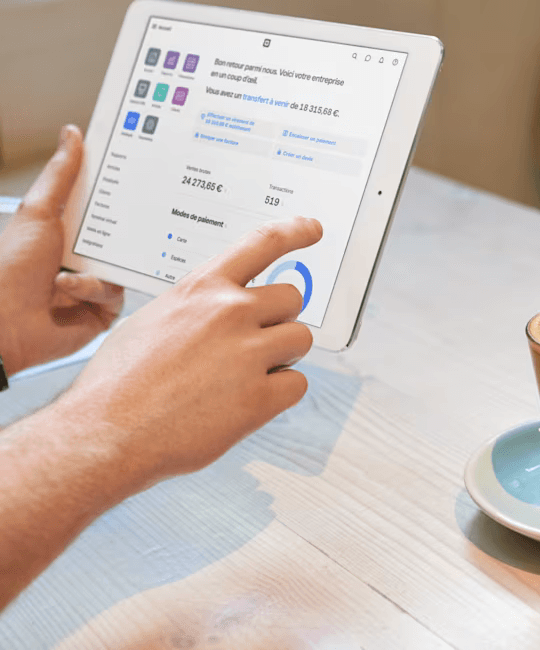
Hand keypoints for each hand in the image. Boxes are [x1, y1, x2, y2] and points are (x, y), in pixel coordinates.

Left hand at [0, 126, 123, 374]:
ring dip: (100, 267)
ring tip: (73, 268)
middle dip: (124, 229)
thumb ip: (60, 174)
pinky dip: (93, 290)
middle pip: (119, 234)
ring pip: (122, 265)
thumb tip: (71, 134)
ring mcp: (93, 283)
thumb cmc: (12, 267)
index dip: (117, 190)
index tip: (135, 173)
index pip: (100, 205)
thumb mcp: (39, 211)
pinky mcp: (101, 310)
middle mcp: (82, 256)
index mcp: (66, 230)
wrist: (6, 323)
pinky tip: (70, 291)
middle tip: (135, 214)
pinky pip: (115, 294)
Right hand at [55, 216, 322, 489]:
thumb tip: (216, 309)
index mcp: (202, 289)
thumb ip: (195, 307)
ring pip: (300, 340)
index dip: (294, 232)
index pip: (261, 244)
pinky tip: (247, 403)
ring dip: (282, 356)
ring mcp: (247, 353)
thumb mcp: (152, 319)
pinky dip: (280, 395)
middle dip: (279, 319)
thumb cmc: (119, 380)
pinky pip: (297, 385)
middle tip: (255, 343)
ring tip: (247, 375)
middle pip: (292, 299)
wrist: (106, 431)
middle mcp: (230, 312)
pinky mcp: (258, 398)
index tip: (312, 228)